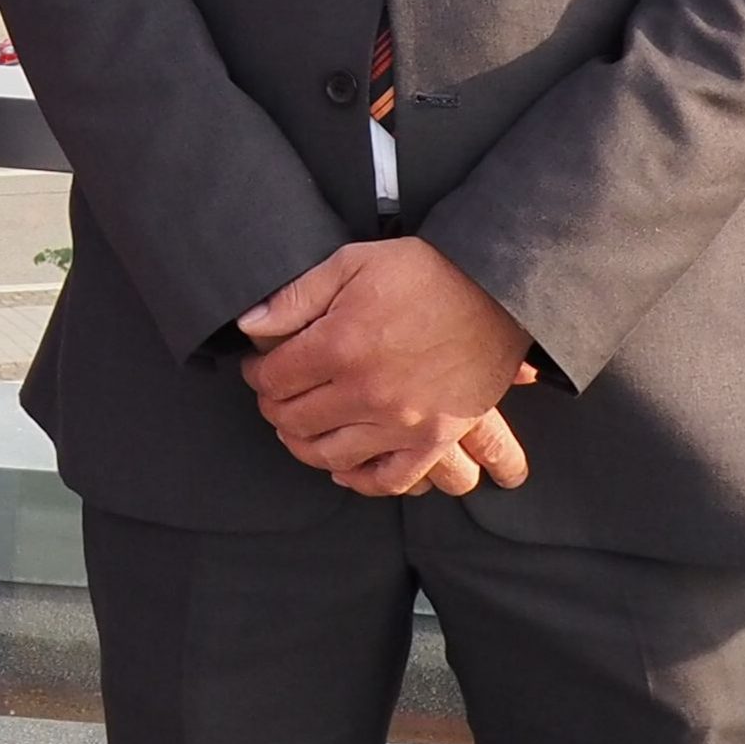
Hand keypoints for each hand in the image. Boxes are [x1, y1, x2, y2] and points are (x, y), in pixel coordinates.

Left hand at [237, 239, 538, 496]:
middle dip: (275, 407)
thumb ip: (296, 296)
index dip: (257, 373)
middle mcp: (366, 392)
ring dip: (304, 446)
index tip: (259, 367)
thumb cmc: (425, 272)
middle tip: (276, 396)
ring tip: (300, 430)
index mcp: (340, 345)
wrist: (496, 290)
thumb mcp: (353, 262)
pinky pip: (388, 480)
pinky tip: (343, 467)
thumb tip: (248, 324)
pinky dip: (359, 480)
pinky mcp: (434, 439)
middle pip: (295, 419)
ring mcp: (401, 422)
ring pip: (330, 455)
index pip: (273, 378)